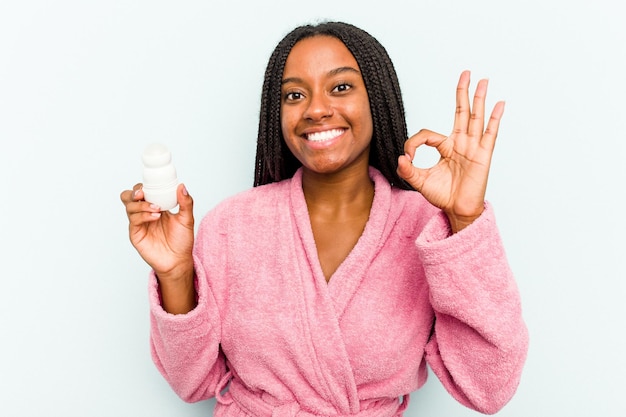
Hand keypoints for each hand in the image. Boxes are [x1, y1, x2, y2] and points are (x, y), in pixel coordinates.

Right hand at [120, 183, 194, 280]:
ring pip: (129, 206)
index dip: (143, 186)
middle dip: (134, 192)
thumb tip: (182, 186)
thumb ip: (186, 202)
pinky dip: (143, 216)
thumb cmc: (182, 240)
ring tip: (157, 210)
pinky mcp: (136, 234)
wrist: (178, 260)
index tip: (152, 184)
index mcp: (155, 206)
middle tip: (143, 193)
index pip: (143, 191)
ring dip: (142, 205)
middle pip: (128, 196)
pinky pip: (133, 220)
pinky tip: (155, 217)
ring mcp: (139, 223)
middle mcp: (144, 213)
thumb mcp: (187, 219)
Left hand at [397, 70, 503, 232]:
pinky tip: (499, 104)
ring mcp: (473, 147)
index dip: (414, 142)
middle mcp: (460, 143)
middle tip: (466, 73)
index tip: (408, 155)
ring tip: (482, 80)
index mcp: (445, 147)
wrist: (458, 210)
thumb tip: (400, 158)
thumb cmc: (443, 195)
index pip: (428, 134)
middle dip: (462, 92)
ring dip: (478, 99)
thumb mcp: (420, 181)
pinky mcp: (483, 155)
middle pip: (461, 112)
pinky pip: (489, 134)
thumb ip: (408, 170)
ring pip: (475, 118)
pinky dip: (495, 119)